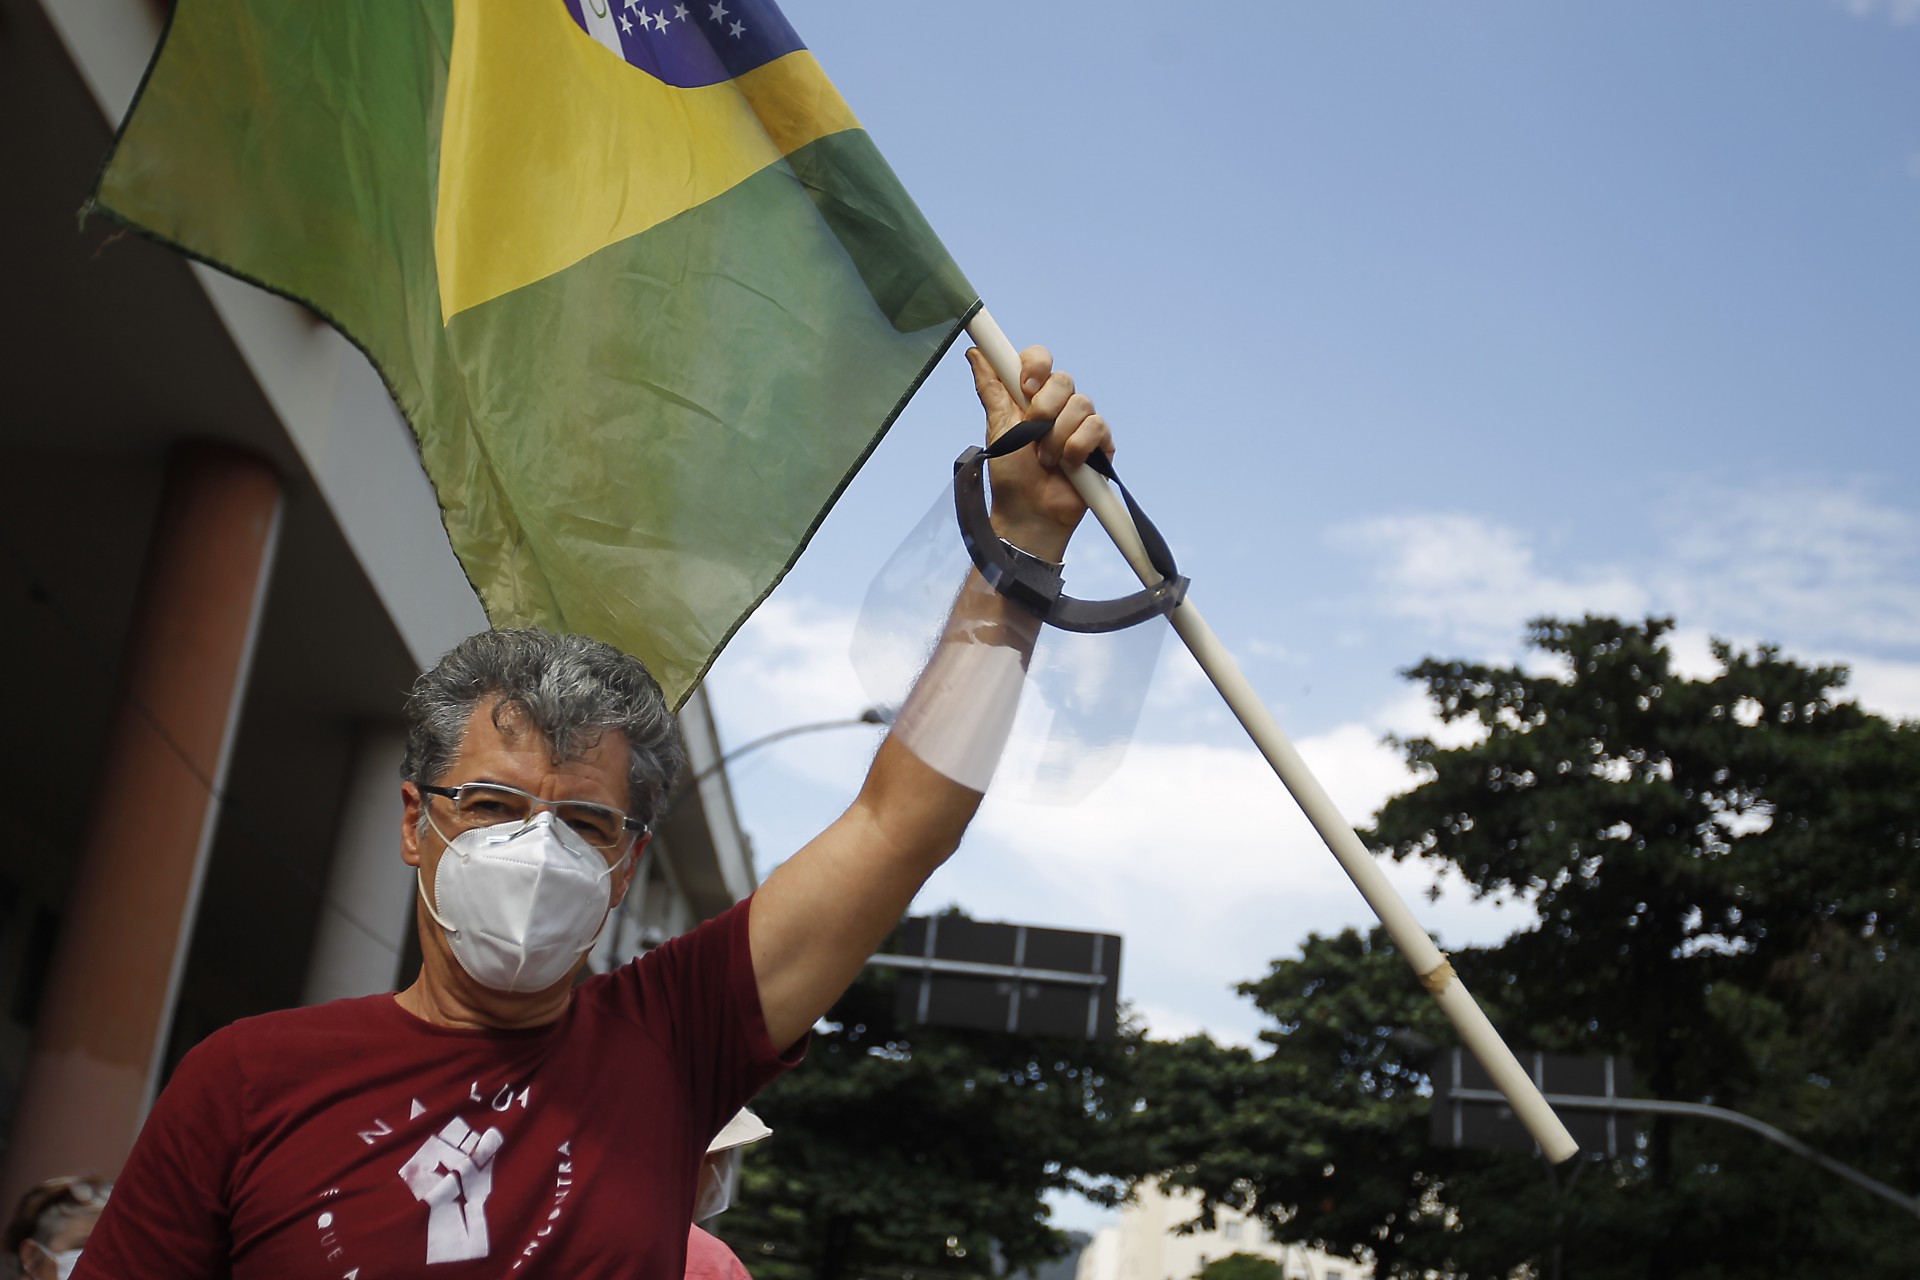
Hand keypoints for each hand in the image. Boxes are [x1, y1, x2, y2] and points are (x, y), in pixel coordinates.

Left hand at [967, 345, 1113, 562]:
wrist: (1029, 512)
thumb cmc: (1011, 475)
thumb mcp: (997, 428)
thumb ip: (991, 389)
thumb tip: (976, 354)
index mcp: (1032, 397)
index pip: (1040, 359)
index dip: (1035, 365)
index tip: (1025, 386)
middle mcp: (1058, 405)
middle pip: (1063, 380)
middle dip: (1044, 411)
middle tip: (1032, 437)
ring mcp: (1081, 424)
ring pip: (1081, 404)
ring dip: (1058, 437)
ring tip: (1047, 461)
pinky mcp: (1100, 444)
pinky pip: (1097, 427)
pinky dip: (1077, 448)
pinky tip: (1069, 466)